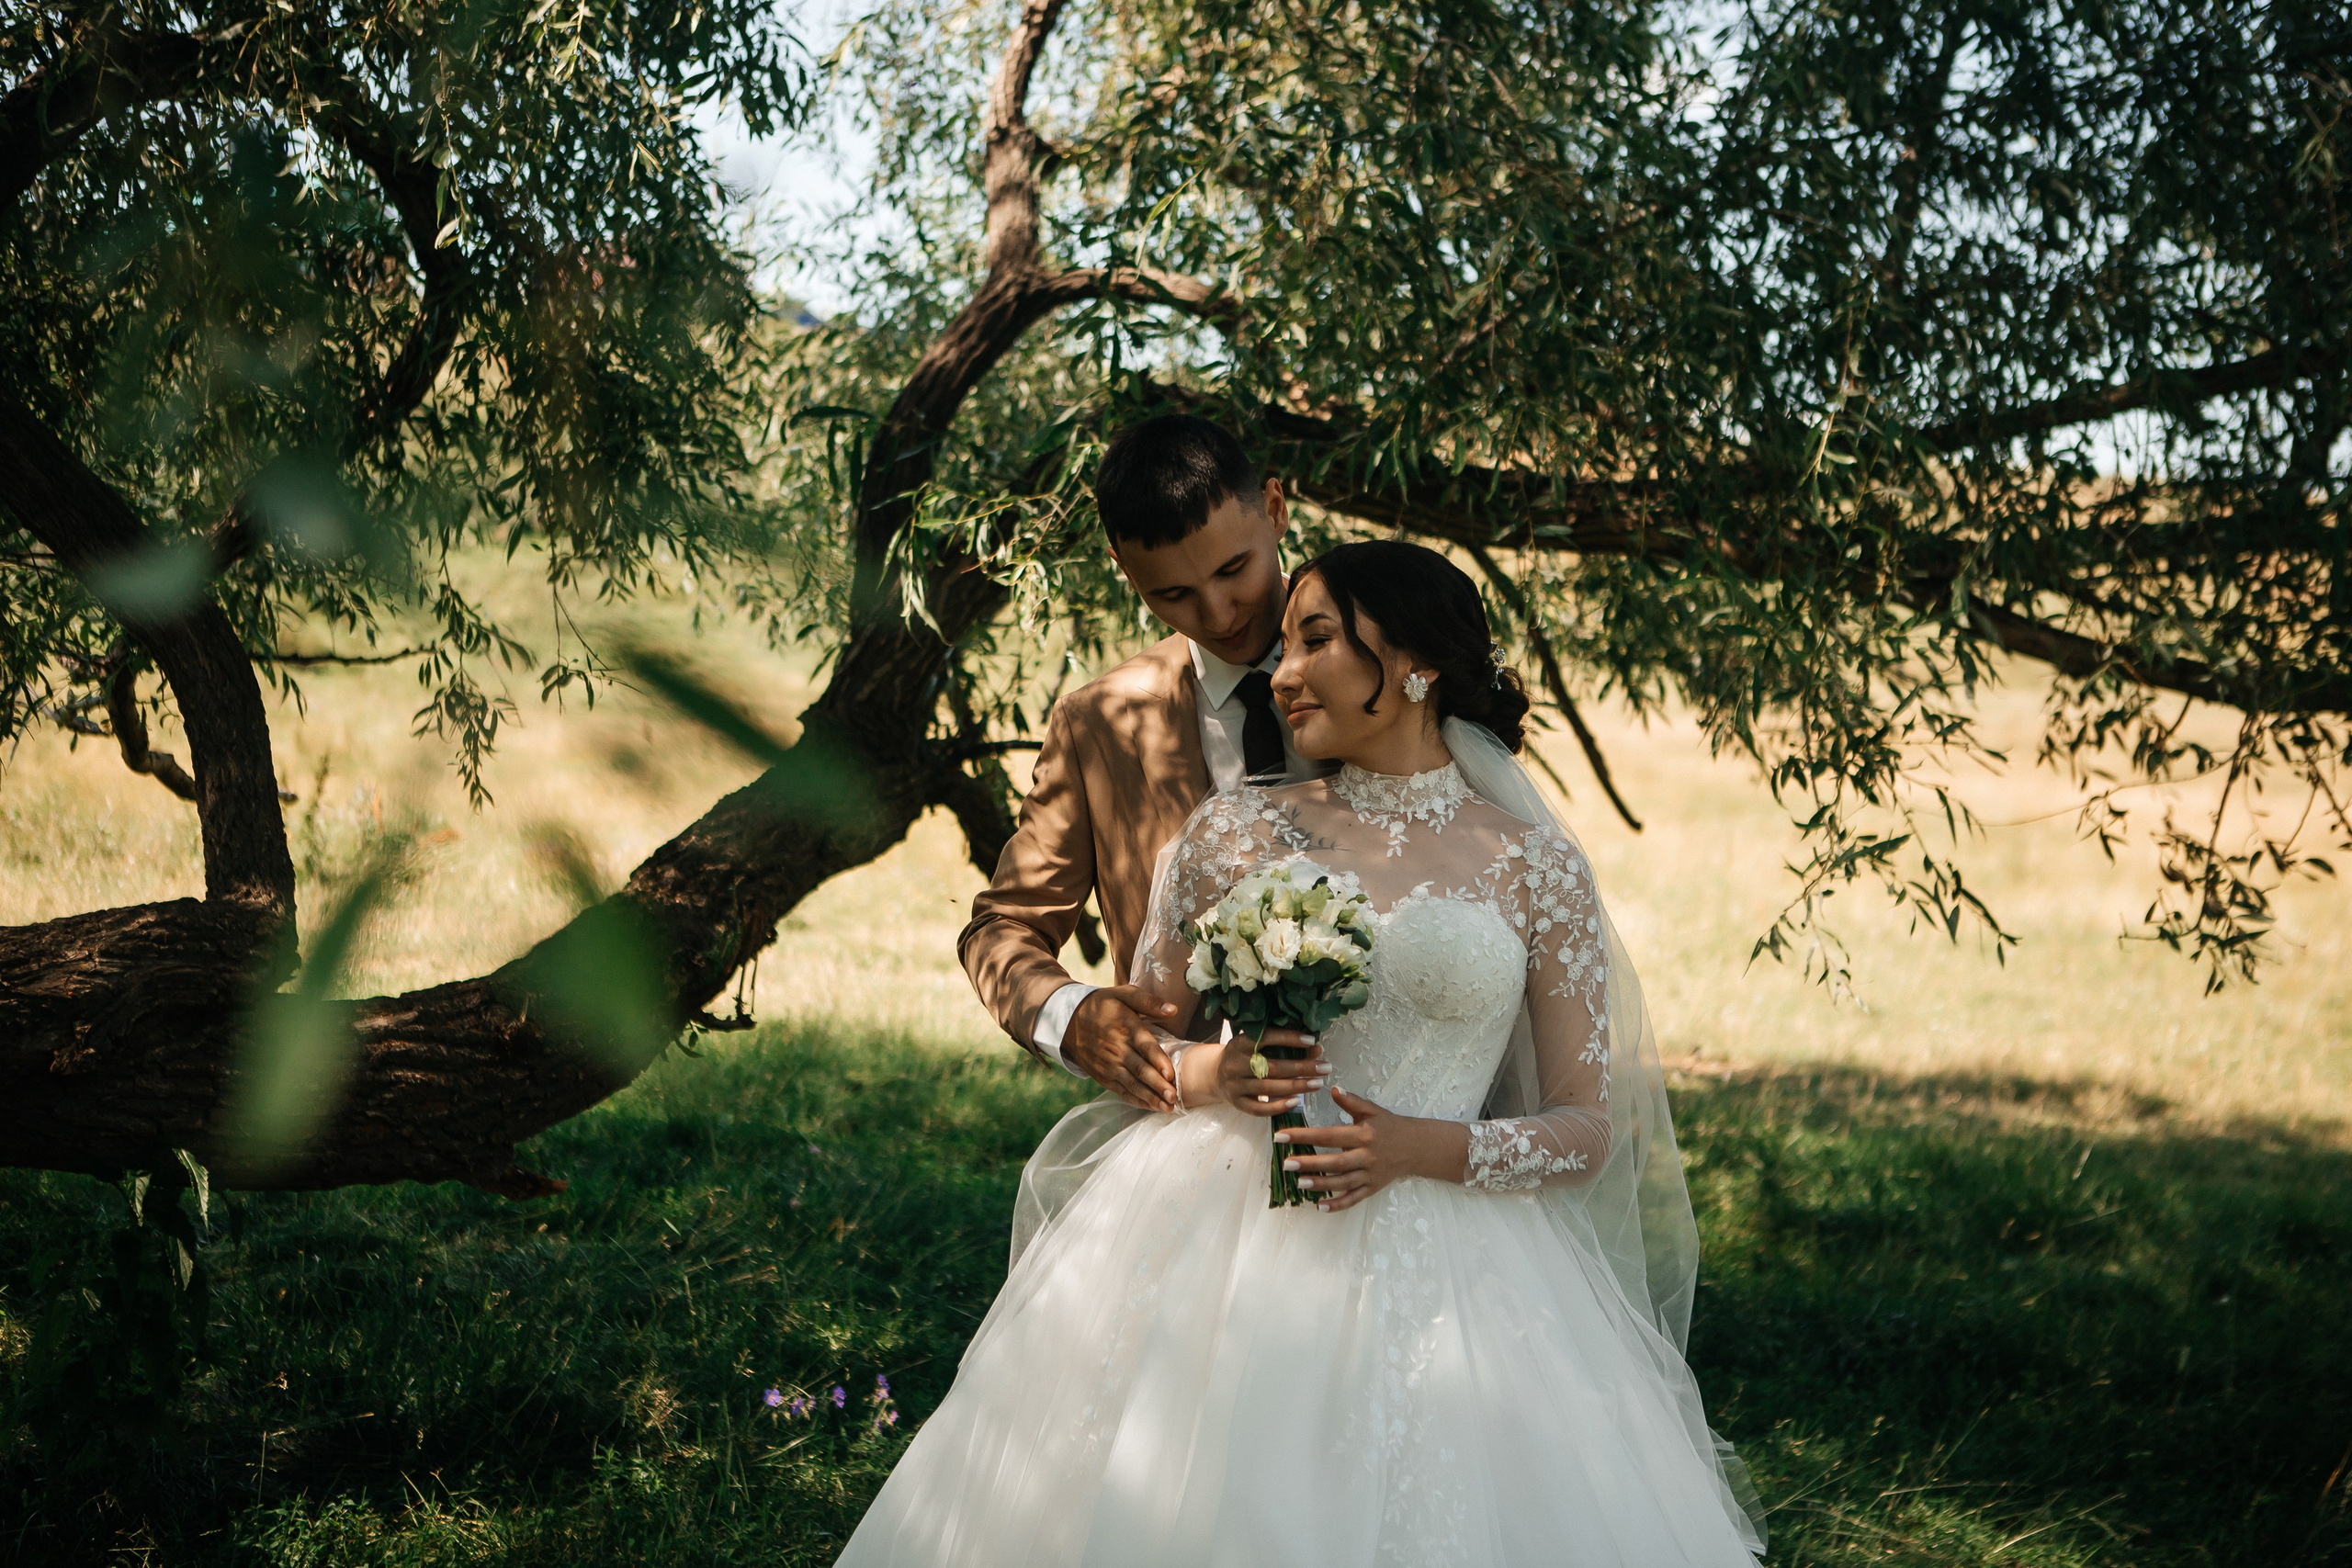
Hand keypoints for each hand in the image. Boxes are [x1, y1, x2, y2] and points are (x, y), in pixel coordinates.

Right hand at [1062, 986, 1181, 1110]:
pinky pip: (1122, 1091)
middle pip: (1140, 1069)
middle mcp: (1117, 1049)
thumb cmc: (1103, 1006)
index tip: (1171, 1074)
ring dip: (1150, 1097)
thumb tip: (1173, 1009)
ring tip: (1167, 1108)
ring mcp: (1109, 1065)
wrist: (1069, 1021)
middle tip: (1174, 1097)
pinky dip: (1137, 1100)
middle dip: (1157, 1085)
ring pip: (1132, 1084)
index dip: (1158, 1060)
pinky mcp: (1103, 1076)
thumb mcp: (1123, 994)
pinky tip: (1152, 1106)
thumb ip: (1149, 1002)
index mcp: (1125, 1027)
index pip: (1144, 1046)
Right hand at [1181, 1028, 1328, 1117]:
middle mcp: (1235, 1064)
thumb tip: (1316, 1049)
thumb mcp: (1258, 1045)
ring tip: (1318, 1083)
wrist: (1215, 1074)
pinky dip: (1278, 1106)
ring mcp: (1235, 1085)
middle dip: (1302, 1068)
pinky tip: (1296, 1102)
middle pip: (1272, 1067)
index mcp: (1240, 1043)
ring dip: (1296, 1087)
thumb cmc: (1245, 1056)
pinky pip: (1259, 1108)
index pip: (1266, 1038)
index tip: (1311, 1040)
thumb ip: (1285, 1046)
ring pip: (1268, 1087)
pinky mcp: (1236, 1103)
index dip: (1289, 1038)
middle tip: (1325, 1067)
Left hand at [1275, 1089, 1469, 1211]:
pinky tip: (1320, 1207)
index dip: (1304, 1136)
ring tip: (1299, 1182)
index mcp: (1363, 1135)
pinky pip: (1354, 1199)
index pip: (1329, 1136)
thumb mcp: (1372, 1110)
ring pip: (1343, 1183)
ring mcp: (1370, 1174)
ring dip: (1321, 1184)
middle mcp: (1366, 1156)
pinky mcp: (1373, 1188)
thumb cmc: (1389, 1126)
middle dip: (1310, 1163)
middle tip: (1287, 1163)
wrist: (1417, 1147)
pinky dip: (1337, 1205)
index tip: (1282, 1136)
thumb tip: (1333, 1088)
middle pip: (1335, 1162)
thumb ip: (1352, 1101)